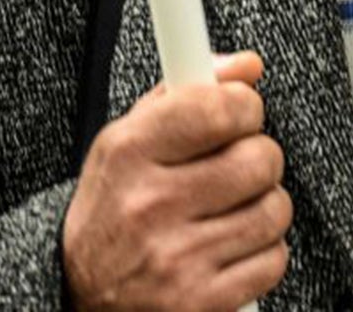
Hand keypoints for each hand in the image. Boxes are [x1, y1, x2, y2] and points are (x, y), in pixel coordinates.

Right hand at [62, 51, 290, 311]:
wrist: (78, 297)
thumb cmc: (115, 209)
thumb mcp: (130, 141)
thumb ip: (190, 93)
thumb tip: (248, 65)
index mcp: (129, 152)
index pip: (221, 107)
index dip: (244, 107)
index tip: (239, 117)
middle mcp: (148, 205)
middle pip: (261, 158)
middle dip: (258, 159)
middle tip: (235, 170)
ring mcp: (173, 259)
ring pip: (275, 209)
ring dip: (263, 209)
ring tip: (228, 213)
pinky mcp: (197, 303)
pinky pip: (273, 260)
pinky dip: (261, 255)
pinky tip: (227, 252)